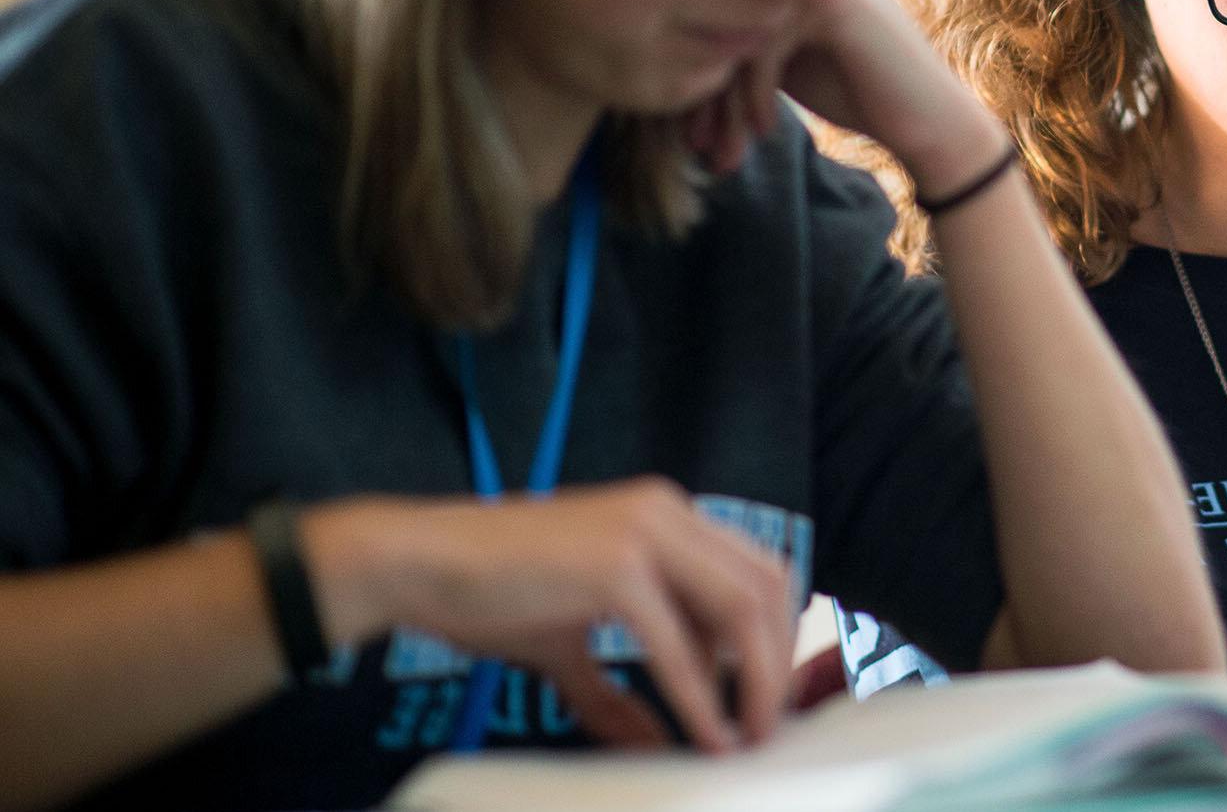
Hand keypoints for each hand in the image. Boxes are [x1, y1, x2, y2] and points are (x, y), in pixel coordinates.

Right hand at [304, 478, 794, 752]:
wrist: (418, 563)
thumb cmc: (489, 592)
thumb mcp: (570, 643)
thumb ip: (617, 688)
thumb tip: (653, 745)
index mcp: (668, 516)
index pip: (759, 568)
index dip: (778, 634)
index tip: (768, 694)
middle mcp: (668, 512)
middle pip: (767, 585)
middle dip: (778, 661)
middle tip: (768, 725)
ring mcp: (645, 532)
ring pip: (740, 608)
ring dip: (754, 680)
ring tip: (746, 736)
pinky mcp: (616, 566)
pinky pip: (678, 643)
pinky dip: (698, 695)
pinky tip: (704, 733)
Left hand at [685, 0, 1005, 195]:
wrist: (925, 122)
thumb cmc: (852, 90)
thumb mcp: (780, 62)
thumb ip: (735, 42)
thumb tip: (658, 56)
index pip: (712, 10)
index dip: (694, 73)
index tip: (691, 133)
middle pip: (717, 20)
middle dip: (704, 95)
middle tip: (700, 149)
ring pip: (736, 35)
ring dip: (725, 104)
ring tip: (722, 154)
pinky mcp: (833, 1)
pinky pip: (764, 44)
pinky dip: (756, 93)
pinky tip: (766, 128)